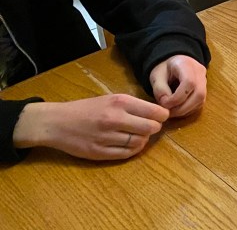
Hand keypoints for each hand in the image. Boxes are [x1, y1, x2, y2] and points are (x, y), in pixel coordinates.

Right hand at [11, 94, 167, 160]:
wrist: (57, 122)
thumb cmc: (86, 108)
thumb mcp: (110, 99)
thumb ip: (132, 105)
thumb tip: (157, 113)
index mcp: (120, 102)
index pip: (154, 112)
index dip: (162, 116)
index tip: (162, 117)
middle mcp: (115, 119)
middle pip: (150, 128)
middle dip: (154, 128)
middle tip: (151, 127)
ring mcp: (106, 137)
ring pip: (139, 142)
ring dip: (143, 140)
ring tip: (139, 135)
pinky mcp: (98, 153)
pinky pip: (126, 154)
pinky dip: (133, 150)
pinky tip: (131, 145)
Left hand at [149, 55, 206, 116]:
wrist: (174, 63)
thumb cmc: (164, 69)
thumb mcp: (157, 76)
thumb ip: (160, 89)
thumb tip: (166, 104)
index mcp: (186, 64)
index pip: (189, 82)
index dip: (177, 97)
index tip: (164, 103)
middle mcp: (199, 72)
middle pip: (199, 94)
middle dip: (182, 107)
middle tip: (168, 113)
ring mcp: (204, 81)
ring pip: (201, 100)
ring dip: (185, 110)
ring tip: (171, 112)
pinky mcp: (204, 90)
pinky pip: (199, 103)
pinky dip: (188, 110)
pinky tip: (177, 110)